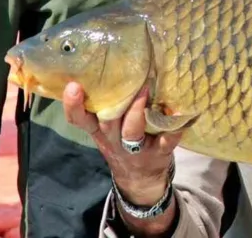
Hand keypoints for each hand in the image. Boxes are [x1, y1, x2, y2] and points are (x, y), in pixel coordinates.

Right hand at [62, 84, 183, 207]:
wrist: (140, 180)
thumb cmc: (120, 144)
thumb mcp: (104, 131)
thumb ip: (101, 108)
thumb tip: (100, 71)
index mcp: (99, 132)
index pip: (79, 120)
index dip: (74, 106)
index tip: (73, 86)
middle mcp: (114, 141)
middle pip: (107, 123)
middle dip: (111, 103)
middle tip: (121, 78)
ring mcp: (138, 148)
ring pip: (131, 132)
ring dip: (137, 111)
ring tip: (145, 89)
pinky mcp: (160, 152)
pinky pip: (166, 140)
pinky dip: (173, 128)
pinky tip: (178, 112)